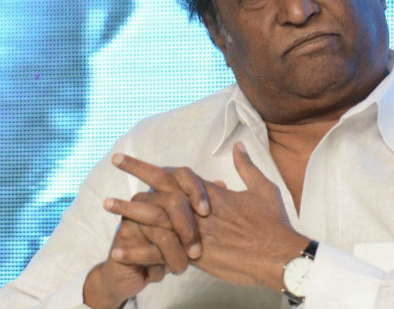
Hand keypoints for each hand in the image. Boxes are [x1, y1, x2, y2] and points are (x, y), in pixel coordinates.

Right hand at [84, 157, 210, 307]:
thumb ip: (201, 204)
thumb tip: (221, 183)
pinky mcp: (124, 236)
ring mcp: (132, 216)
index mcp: (165, 191)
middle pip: (173, 200)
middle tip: (196, 253)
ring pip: (163, 231)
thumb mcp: (186, 227)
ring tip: (181, 269)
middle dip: (188, 229)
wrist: (133, 272)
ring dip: (175, 256)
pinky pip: (147, 250)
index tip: (206, 212)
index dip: (197, 191)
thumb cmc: (166, 247)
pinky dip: (159, 265)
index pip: (183, 175)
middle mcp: (148, 198)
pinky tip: (161, 273)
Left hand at [106, 142, 308, 291]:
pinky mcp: (195, 255)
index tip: (128, 158)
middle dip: (136, 175)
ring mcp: (194, 231)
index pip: (175, 173)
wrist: (278, 254)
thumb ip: (247, 168)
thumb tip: (239, 146)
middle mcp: (198, 209)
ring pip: (155, 217)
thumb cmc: (273, 222)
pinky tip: (119, 250)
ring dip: (129, 211)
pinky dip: (139, 250)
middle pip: (160, 189)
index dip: (149, 166)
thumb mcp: (263, 189)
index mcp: (211, 192)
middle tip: (114, 163)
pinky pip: (161, 251)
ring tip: (106, 206)